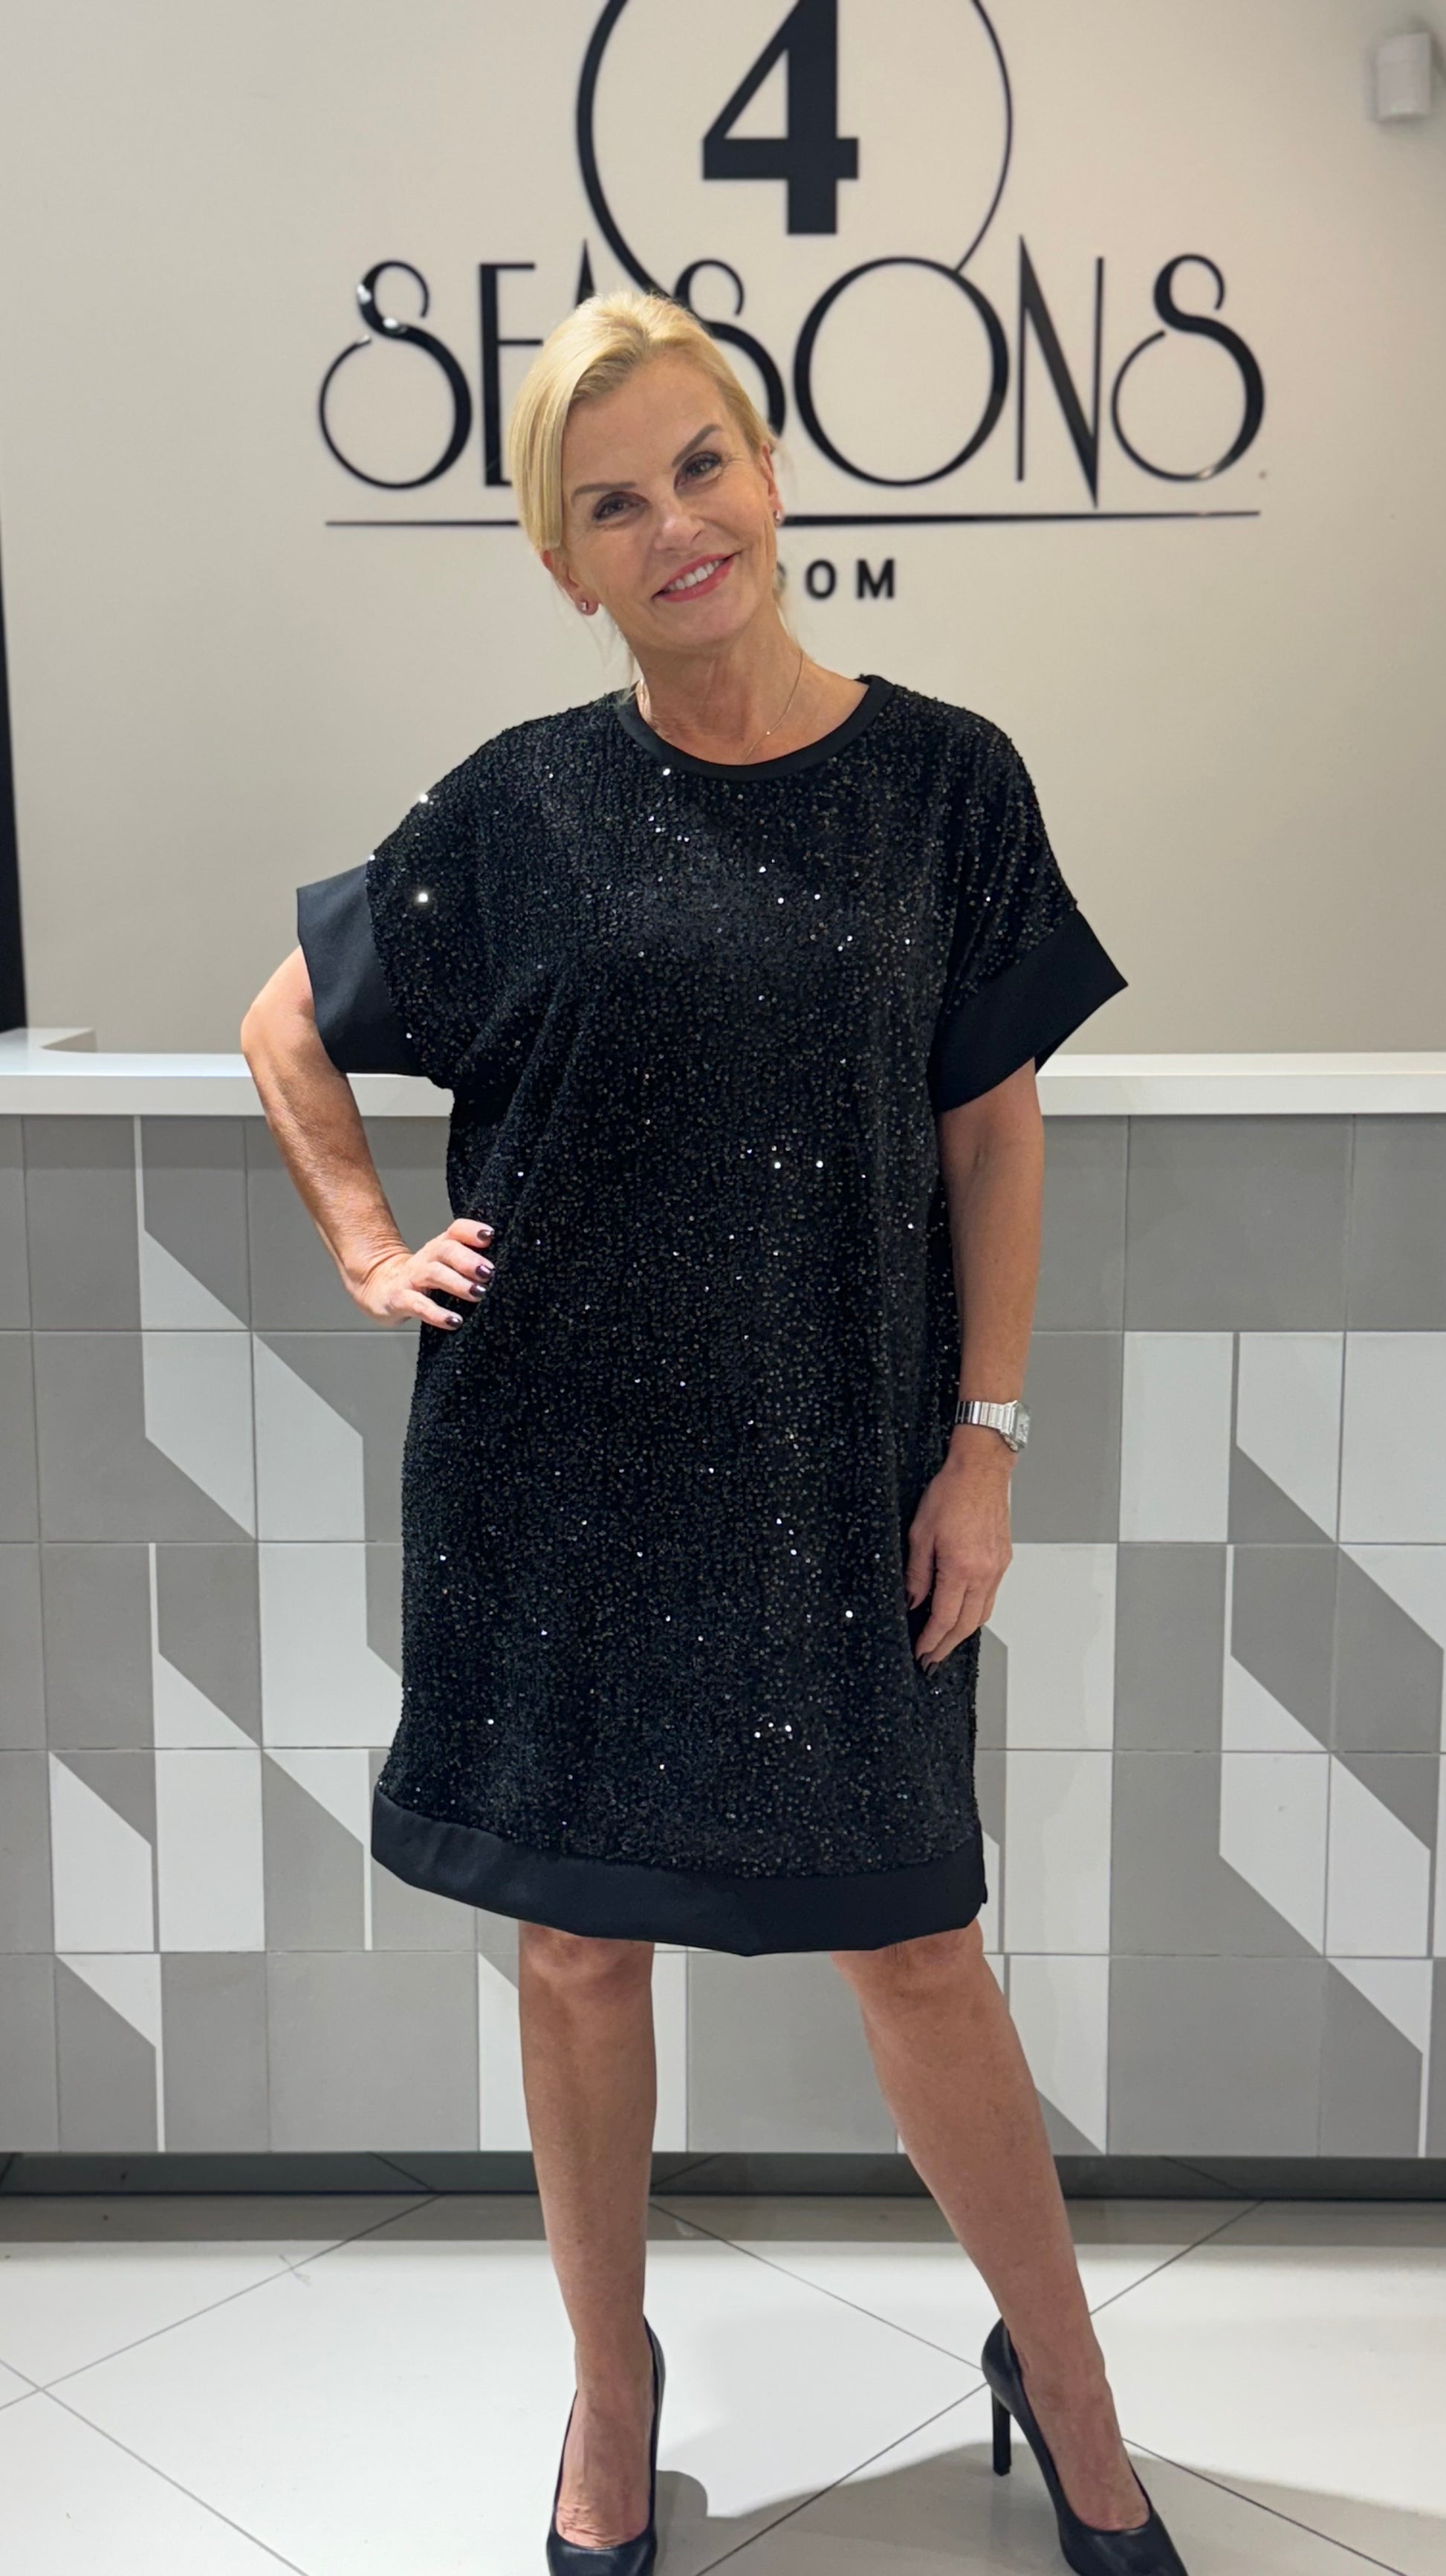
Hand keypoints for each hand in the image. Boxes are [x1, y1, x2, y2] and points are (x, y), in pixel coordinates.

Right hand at [351, 1217, 493, 1327]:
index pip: (455, 1231)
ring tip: (478, 1294)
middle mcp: (426, 1259)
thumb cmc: (420, 1279)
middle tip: (489, 1272)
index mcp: (439, 1248)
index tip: (490, 1236)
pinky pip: (418, 1305)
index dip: (471, 1231)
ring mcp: (411, 1279)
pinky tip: (454, 1321)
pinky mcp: (399, 1300)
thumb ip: (467, 1264)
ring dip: (457, 1283)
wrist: (377, 1287)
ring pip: (433, 1274)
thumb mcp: (442, 1266)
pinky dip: (436, 1313)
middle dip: (468, 1259)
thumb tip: (506, 1270)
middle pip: (446, 1250)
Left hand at [905, 1438, 1012, 1670]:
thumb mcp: (920, 1534)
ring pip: (981, 1614)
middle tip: (931, 1658)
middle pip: (966, 1625)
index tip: (920, 1652)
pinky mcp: (1002, 1561)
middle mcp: (984, 1573)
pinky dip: (975, 1613)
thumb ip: (916, 1574)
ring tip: (945, 1642)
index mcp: (961, 1568)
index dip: (931, 1640)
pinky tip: (963, 1613)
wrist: (980, 1471)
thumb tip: (912, 1602)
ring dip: (962, 1633)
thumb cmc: (951, 1493)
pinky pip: (990, 1597)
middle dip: (947, 1646)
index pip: (944, 1618)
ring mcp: (997, 1568)